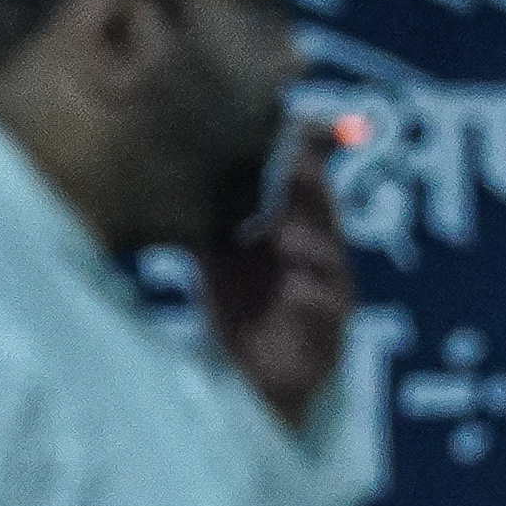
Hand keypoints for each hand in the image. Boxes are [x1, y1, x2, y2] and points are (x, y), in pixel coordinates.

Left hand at [204, 123, 358, 428]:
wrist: (251, 381)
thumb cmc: (241, 310)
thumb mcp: (220, 258)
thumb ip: (210, 217)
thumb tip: (177, 168)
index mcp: (296, 229)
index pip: (306, 183)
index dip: (306, 153)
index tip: (293, 124)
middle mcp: (318, 256)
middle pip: (321, 213)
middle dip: (310, 190)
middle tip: (295, 166)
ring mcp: (329, 295)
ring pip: (328, 260)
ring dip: (309, 245)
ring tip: (285, 235)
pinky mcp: (328, 336)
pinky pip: (326, 312)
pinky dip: (311, 299)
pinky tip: (295, 289)